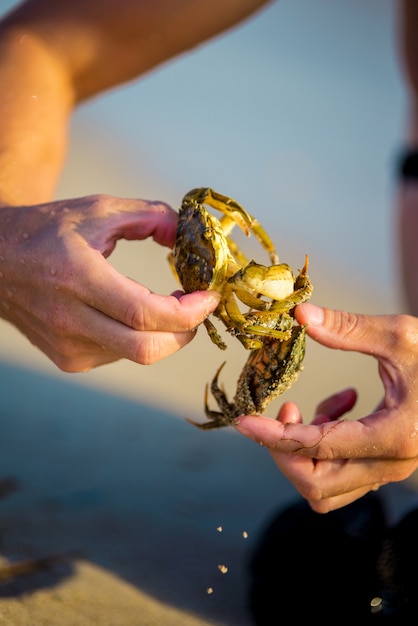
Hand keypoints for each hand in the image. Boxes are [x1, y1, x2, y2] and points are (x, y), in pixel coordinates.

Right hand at [0, 195, 219, 370]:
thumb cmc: (48, 232)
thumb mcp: (99, 209)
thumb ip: (151, 216)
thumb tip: (188, 236)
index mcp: (78, 278)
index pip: (144, 313)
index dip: (188, 312)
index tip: (208, 297)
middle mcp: (70, 319)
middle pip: (146, 348)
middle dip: (185, 332)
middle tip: (195, 307)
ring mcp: (67, 346)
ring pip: (136, 353)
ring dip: (162, 333)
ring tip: (162, 304)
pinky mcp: (68, 360)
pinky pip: (119, 354)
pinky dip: (137, 337)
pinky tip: (130, 315)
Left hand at [235, 302, 417, 511]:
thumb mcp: (402, 337)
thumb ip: (350, 329)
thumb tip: (301, 316)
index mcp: (394, 436)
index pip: (317, 448)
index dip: (274, 436)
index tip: (244, 421)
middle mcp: (390, 465)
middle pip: (315, 484)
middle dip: (284, 450)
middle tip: (284, 407)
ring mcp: (388, 470)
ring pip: (326, 489)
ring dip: (305, 451)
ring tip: (313, 407)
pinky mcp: (384, 465)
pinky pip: (340, 474)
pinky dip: (325, 446)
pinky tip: (341, 404)